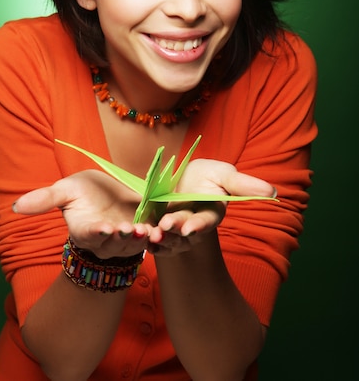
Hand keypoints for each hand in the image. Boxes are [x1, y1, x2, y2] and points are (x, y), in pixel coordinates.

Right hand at [13, 169, 160, 257]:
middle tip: (128, 229)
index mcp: (85, 230)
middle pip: (114, 243)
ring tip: (145, 230)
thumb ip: (45, 199)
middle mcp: (106, 240)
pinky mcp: (143, 233)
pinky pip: (151, 238)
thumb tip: (15, 206)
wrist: (108, 191)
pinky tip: (161, 230)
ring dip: (140, 239)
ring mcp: (126, 239)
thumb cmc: (83, 192)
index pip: (90, 235)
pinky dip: (156, 235)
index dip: (97, 232)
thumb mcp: (65, 191)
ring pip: (133, 244)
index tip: (103, 228)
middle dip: (121, 237)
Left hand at [149, 159, 275, 255]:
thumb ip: (244, 185)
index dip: (198, 225)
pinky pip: (153, 238)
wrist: (182, 177)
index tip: (190, 229)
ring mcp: (175, 228)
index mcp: (210, 213)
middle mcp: (192, 224)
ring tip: (151, 233)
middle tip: (165, 226)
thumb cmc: (207, 176)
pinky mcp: (157, 227)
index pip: (206, 222)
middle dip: (175, 230)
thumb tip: (273, 192)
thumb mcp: (224, 175)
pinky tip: (142, 239)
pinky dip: (148, 241)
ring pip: (169, 238)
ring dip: (160, 238)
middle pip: (184, 232)